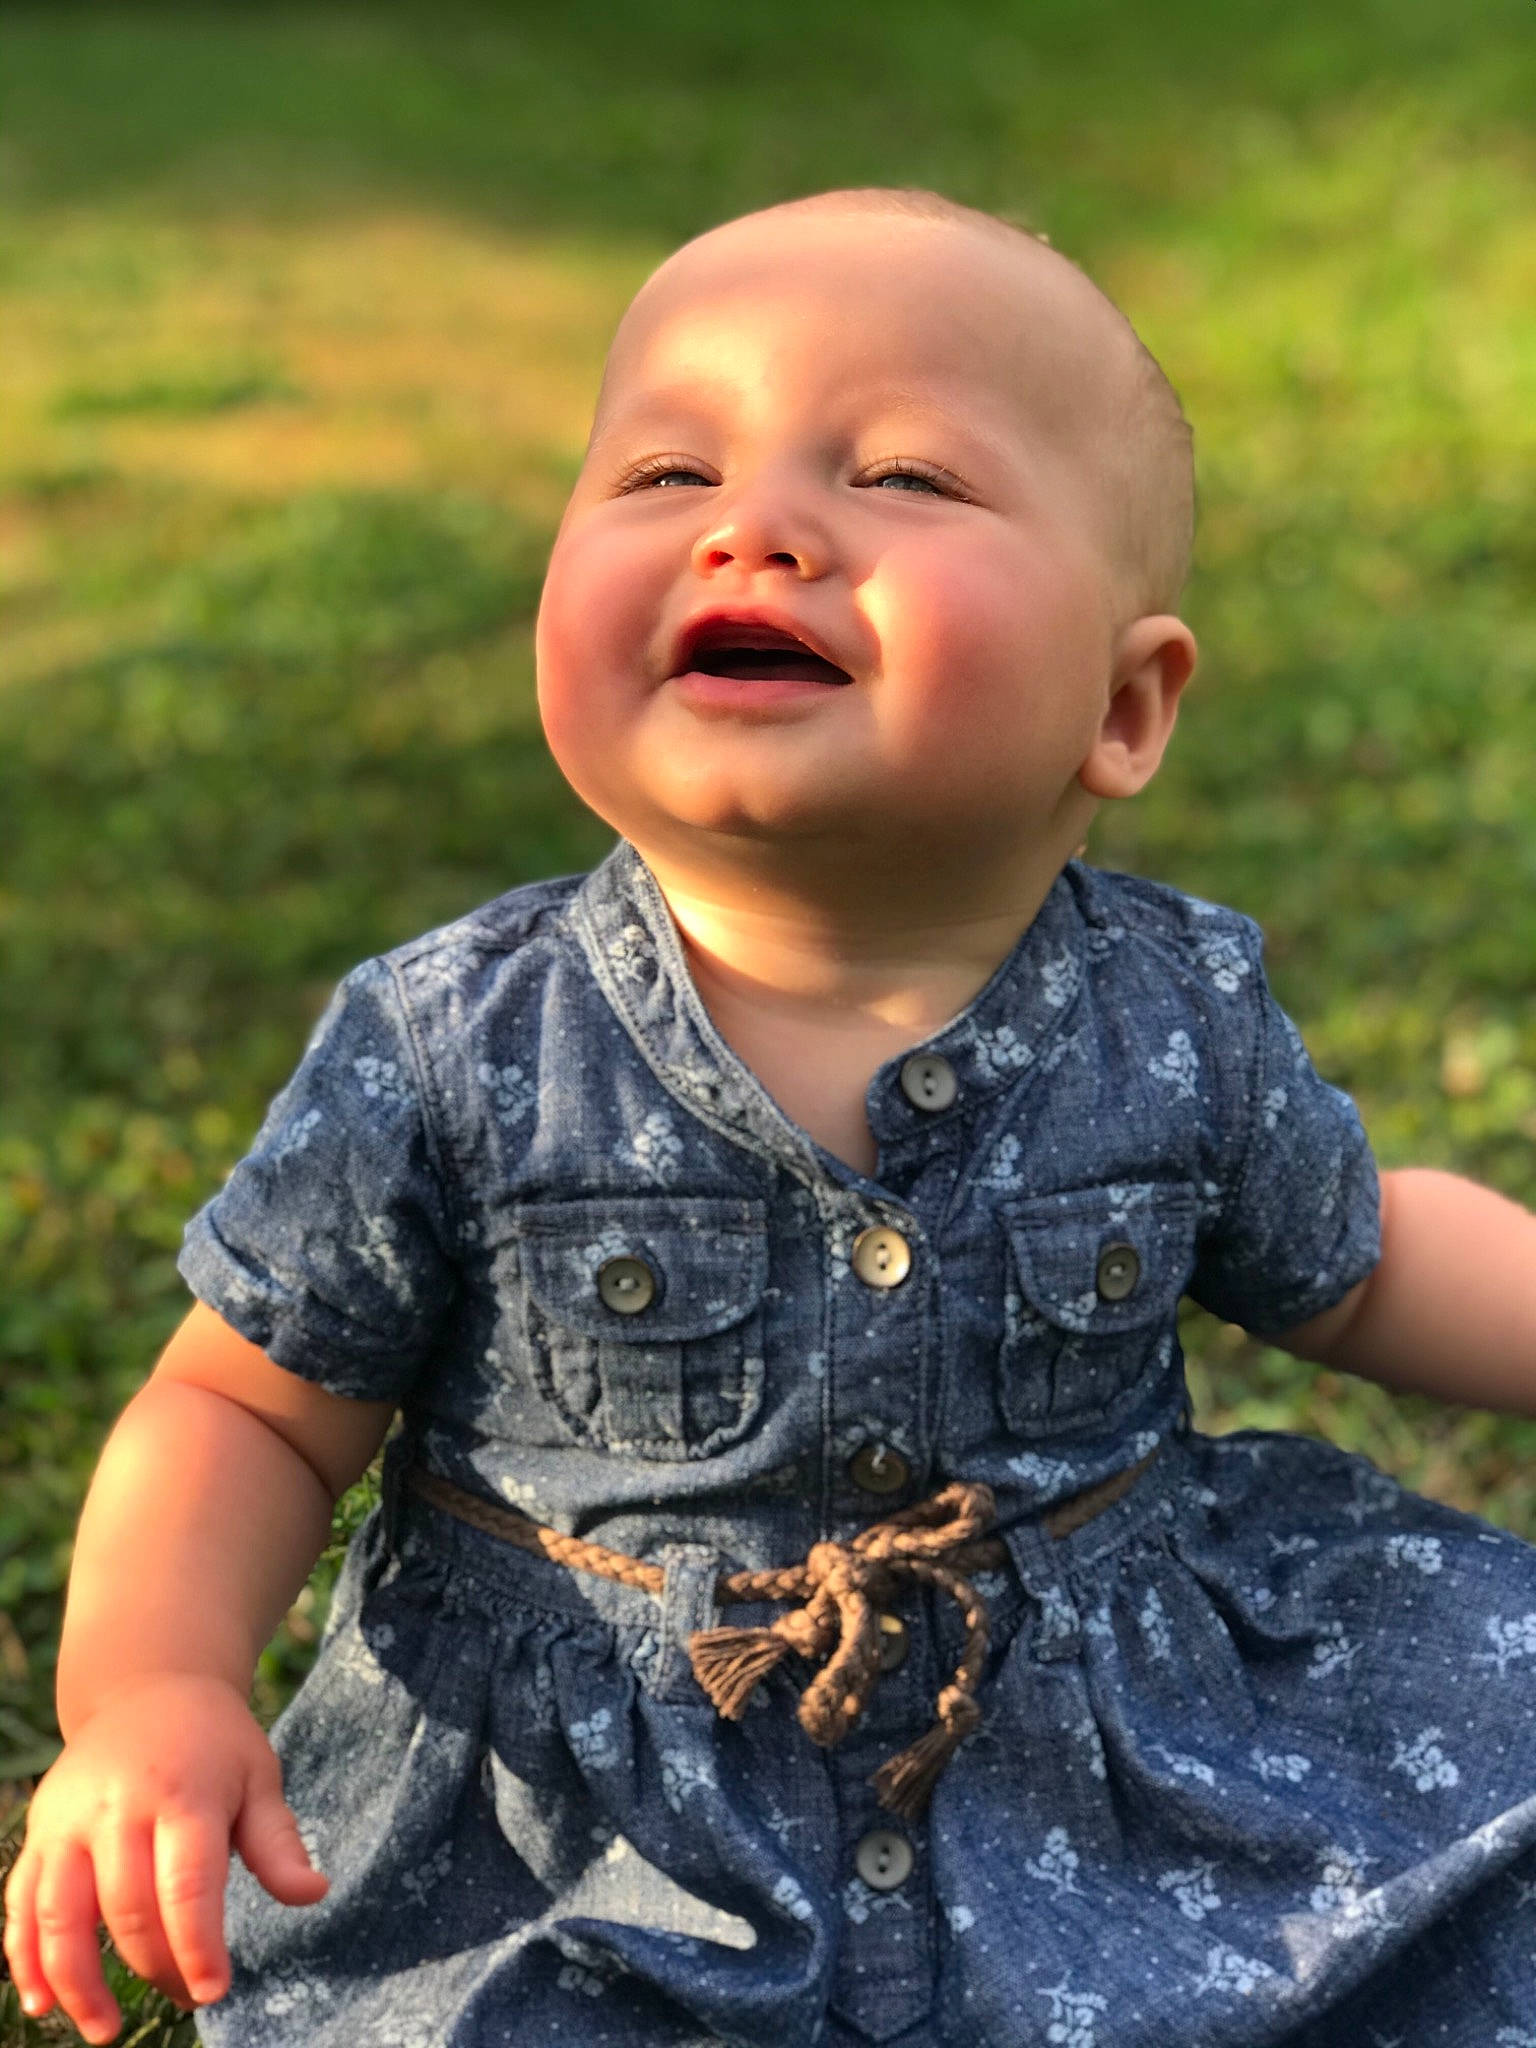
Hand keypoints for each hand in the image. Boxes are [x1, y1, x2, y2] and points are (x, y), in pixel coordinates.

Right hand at [2, 1673, 327, 2042]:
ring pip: (59, 1914)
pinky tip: (42, 2003)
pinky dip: (23, 1958)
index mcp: (183, 1791)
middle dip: (155, 1966)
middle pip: (125, 1906)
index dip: (198, 1945)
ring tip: (106, 2029)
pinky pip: (20, 1903)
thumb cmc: (214, 1742)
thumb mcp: (259, 1776)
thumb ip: (278, 1842)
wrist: (149, 1687)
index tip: (215, 1989)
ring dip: (77, 1982)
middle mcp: (118, 1806)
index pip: (187, 1884)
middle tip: (186, 1998)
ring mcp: (69, 1820)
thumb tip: (314, 1894)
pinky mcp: (38, 1831)